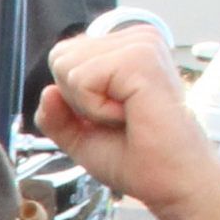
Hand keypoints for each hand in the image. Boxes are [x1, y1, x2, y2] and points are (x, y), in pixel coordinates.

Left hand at [36, 22, 219, 219]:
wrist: (173, 182)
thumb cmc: (139, 159)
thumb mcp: (82, 136)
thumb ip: (56, 115)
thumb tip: (46, 92)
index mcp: (127, 49)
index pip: (64, 57)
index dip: (74, 99)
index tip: (112, 117)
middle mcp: (136, 38)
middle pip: (60, 58)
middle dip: (77, 101)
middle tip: (120, 119)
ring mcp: (141, 44)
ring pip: (67, 66)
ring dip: (88, 107)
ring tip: (127, 116)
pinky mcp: (140, 56)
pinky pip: (81, 79)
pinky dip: (96, 109)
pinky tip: (129, 115)